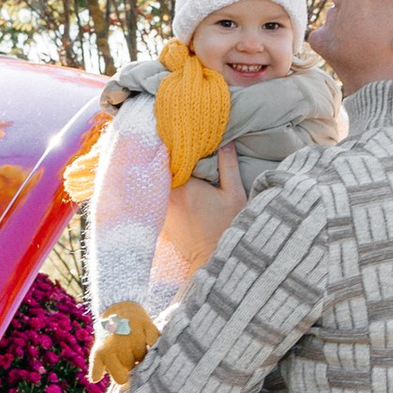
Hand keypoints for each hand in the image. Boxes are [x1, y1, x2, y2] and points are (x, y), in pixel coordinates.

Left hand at [88, 301, 157, 387]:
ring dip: (143, 353)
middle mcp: (119, 343)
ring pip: (145, 356)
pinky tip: (147, 339)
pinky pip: (154, 341)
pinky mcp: (145, 323)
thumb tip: (94, 380)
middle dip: (132, 363)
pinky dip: (153, 342)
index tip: (123, 370)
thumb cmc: (108, 337)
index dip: (123, 376)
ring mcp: (133, 333)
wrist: (118, 308)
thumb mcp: (98, 351)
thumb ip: (96, 369)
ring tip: (136, 345)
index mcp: (106, 352)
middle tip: (128, 352)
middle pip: (134, 366)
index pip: (120, 378)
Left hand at [161, 142, 245, 273]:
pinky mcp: (161, 219)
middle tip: (172, 141)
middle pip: (162, 168)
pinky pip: (157, 197)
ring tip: (167, 158)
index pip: (173, 157)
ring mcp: (163, 209)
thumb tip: (225, 143)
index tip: (179, 135)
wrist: (213, 258)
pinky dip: (161, 188)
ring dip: (163, 172)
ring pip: (157, 182)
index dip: (175, 145)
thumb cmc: (227, 226)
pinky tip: (167, 182)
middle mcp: (169, 196)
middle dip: (167, 156)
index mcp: (186, 187)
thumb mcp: (235, 194)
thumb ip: (228, 166)